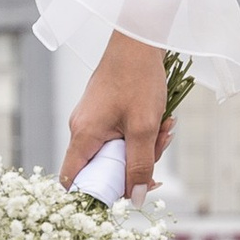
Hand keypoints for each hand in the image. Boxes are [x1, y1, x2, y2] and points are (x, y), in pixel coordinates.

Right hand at [59, 33, 173, 194]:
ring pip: (116, 151)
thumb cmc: (138, 79)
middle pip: (102, 167)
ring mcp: (91, 120)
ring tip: (166, 128)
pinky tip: (162, 121)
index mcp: (83, 135)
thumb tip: (135, 198)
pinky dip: (140, 134)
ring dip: (144, 147)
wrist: (138, 40)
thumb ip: (139, 165)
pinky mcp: (102, 112)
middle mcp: (81, 129)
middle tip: (158, 151)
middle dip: (134, 165)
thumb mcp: (144, 127)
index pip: (72, 179)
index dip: (93, 195)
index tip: (120, 196)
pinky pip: (119, 136)